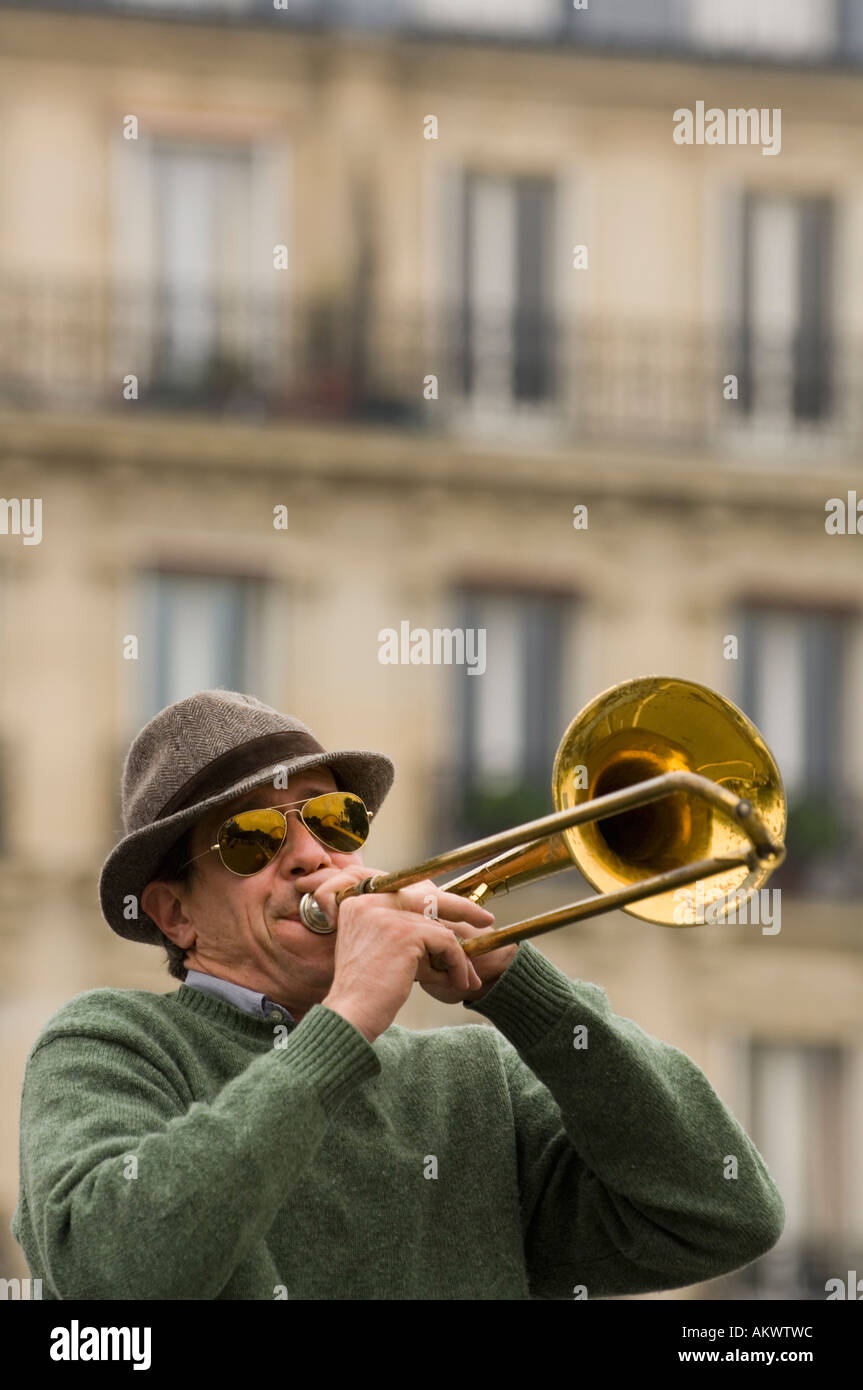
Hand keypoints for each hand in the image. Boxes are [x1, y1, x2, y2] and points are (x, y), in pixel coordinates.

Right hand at [312, 869, 500, 1041]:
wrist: (351, 1015)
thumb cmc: (366, 992)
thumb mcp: (383, 951)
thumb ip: (407, 934)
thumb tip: (446, 930)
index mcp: (359, 901)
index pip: (408, 891)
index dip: (438, 899)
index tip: (464, 910)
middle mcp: (370, 901)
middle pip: (428, 896)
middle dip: (462, 907)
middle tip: (486, 920)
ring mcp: (386, 914)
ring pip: (440, 926)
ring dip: (457, 955)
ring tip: (464, 979)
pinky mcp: (404, 933)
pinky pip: (445, 941)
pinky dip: (457, 963)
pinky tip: (458, 982)